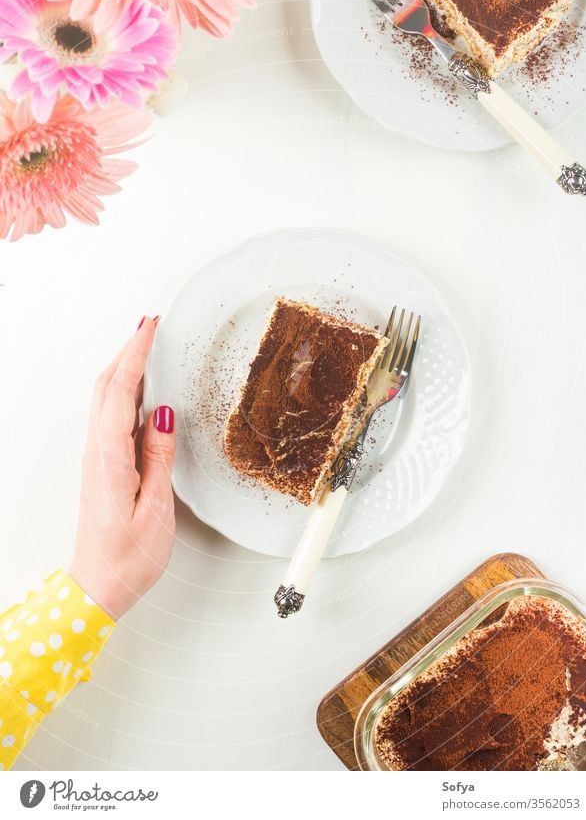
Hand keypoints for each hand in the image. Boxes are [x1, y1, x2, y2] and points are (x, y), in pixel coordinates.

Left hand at [69, 317, 175, 618]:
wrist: (98, 585)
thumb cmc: (128, 557)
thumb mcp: (155, 510)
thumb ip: (159, 458)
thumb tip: (164, 414)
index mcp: (111, 458)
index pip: (121, 391)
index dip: (135, 354)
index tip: (149, 326)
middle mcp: (98, 452)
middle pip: (107, 386)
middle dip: (127, 350)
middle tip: (150, 324)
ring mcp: (97, 458)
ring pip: (106, 398)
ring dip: (124, 367)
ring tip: (146, 346)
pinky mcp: (103, 466)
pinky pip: (110, 415)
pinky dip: (124, 390)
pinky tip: (140, 391)